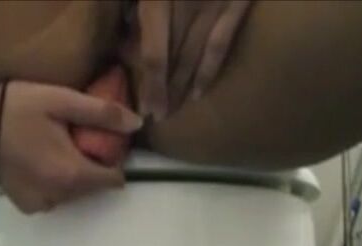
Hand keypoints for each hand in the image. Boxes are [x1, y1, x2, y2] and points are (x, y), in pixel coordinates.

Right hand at [0, 78, 142, 213]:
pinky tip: (41, 164)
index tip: (103, 143)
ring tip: (57, 150)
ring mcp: (38, 203)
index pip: (113, 180)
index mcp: (71, 174)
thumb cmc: (18, 105)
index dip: (115, 161)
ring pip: (72, 195)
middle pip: (92, 187)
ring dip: (72, 178)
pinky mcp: (22, 204)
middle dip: (92, 167)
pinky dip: (53, 186)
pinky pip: (51, 199)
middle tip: (76, 140)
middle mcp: (57, 196)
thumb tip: (138, 125)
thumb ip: (103, 114)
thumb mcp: (62, 100)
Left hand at [134, 0, 250, 118]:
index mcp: (159, 1)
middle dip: (165, 93)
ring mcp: (216, 7)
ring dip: (184, 88)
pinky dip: (209, 71)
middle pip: (176, 62)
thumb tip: (124, 31)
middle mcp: (189, 8)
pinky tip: (199, 92)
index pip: (155, 57)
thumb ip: (132, 3)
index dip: (151, 88)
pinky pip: (221, 45)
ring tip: (173, 111)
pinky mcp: (237, 4)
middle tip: (157, 119)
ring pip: (197, 58)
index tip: (147, 111)